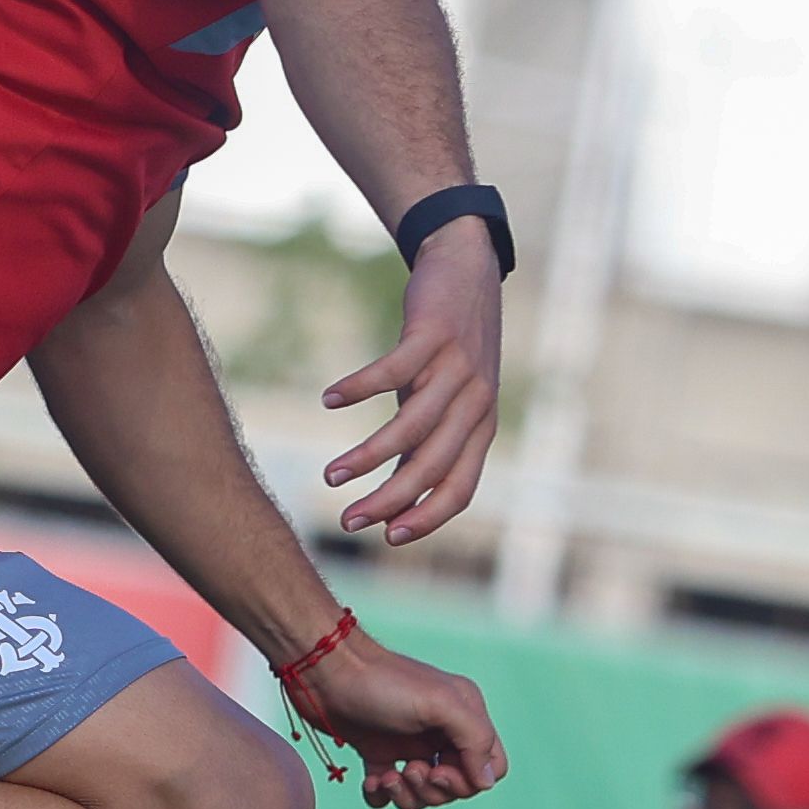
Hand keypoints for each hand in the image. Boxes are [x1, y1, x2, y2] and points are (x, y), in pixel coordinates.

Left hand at [284, 631, 500, 808]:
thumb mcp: (439, 704)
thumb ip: (474, 739)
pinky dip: (381, 794)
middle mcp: (441, 730)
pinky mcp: (377, 753)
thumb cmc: (383, 684)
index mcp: (465, 714)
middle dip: (433, 789)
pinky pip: (389, 792)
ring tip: (386, 777)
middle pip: (457, 785)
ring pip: (423, 793)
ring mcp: (408, 743)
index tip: (440, 768)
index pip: (491, 765)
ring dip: (406, 795)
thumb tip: (485, 782)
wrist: (324, 672)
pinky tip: (370, 780)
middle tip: (409, 769)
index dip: (470, 780)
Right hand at [322, 225, 505, 543]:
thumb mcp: (443, 402)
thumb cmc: (449, 349)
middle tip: (348, 521)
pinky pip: (391, 371)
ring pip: (410, 426)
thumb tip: (392, 499)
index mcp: (480, 427)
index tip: (388, 538)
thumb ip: (423, 445)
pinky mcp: (433, 335)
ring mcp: (456, 368)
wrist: (468, 270)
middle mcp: (475, 403)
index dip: (428, 516)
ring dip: (367, 456)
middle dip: (388, 499)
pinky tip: (327, 399)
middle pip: (432, 465)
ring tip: (330, 475)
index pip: (460, 487)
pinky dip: (358, 388)